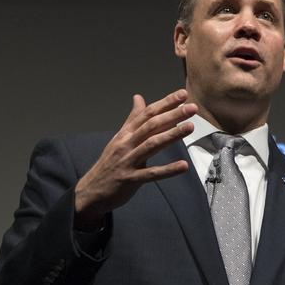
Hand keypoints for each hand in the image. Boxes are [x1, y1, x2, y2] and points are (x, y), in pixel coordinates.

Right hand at [74, 90, 196, 227]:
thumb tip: (138, 97)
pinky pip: (151, 174)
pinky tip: (183, 166)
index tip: (183, 94)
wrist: (91, 190)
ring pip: (151, 145)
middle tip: (192, 107)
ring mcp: (128, 161)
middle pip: (151, 125)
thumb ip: (132, 118)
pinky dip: (168, 170)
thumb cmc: (109, 163)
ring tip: (190, 127)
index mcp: (126, 133)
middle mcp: (126, 144)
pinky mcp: (130, 179)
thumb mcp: (119, 138)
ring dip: (172, 135)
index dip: (166, 103)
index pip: (147, 113)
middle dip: (172, 115)